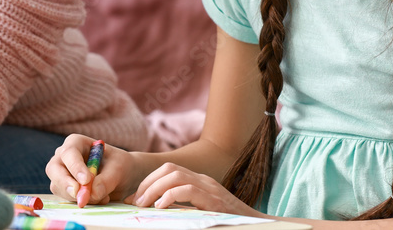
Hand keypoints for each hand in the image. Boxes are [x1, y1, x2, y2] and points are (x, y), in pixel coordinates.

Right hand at [46, 134, 134, 204]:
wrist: (122, 177)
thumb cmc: (119, 165)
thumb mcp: (118, 169)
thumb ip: (106, 180)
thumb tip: (92, 193)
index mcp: (76, 143)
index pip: (69, 153)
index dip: (75, 166)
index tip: (86, 180)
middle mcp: (64, 157)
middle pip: (53, 169)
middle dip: (65, 183)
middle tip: (79, 194)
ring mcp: (61, 173)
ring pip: (57, 186)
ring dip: (77, 196)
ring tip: (103, 196)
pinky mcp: (64, 189)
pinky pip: (65, 198)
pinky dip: (80, 201)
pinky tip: (98, 199)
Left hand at [130, 163, 264, 217]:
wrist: (257, 227)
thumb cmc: (229, 223)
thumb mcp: (202, 213)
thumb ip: (185, 208)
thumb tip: (158, 212)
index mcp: (199, 182)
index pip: (169, 170)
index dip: (148, 182)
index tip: (135, 198)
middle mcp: (204, 181)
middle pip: (169, 168)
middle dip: (148, 183)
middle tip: (136, 201)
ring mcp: (210, 189)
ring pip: (175, 175)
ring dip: (154, 188)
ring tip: (144, 205)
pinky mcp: (215, 201)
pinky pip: (188, 190)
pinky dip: (170, 196)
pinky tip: (161, 207)